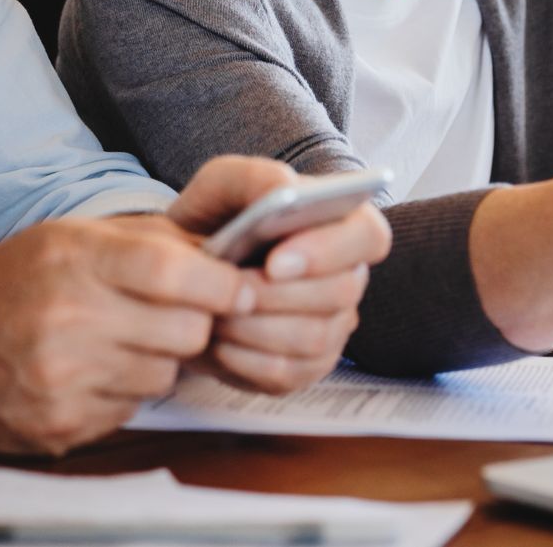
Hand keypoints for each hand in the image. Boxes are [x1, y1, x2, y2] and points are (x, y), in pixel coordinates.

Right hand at [0, 214, 253, 455]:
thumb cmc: (5, 285)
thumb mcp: (67, 238)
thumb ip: (145, 242)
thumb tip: (225, 254)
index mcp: (73, 259)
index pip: (174, 272)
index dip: (221, 284)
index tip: (239, 287)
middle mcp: (66, 318)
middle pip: (185, 330)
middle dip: (190, 322)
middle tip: (166, 315)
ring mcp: (61, 378)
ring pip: (165, 374)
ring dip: (156, 359)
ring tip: (116, 341)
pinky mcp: (58, 425)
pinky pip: (131, 409)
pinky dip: (122, 392)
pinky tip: (88, 372)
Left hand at [168, 156, 391, 393]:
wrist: (183, 271)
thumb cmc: (214, 222)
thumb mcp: (222, 185)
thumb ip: (255, 178)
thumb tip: (287, 191)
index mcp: (342, 223)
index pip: (369, 236)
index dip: (328, 252)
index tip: (275, 262)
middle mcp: (348, 276)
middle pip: (341, 293)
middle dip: (277, 295)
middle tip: (229, 290)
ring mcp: (333, 326)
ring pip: (314, 337)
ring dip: (255, 328)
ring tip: (216, 312)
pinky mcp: (307, 366)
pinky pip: (288, 373)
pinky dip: (245, 360)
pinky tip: (219, 342)